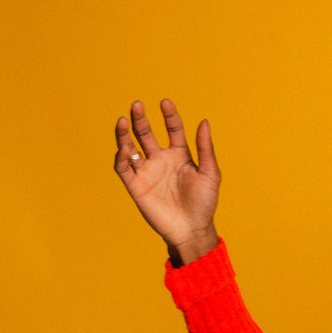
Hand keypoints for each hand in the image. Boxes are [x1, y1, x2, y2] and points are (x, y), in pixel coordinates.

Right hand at [113, 99, 219, 264]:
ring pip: (130, 148)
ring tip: (122, 120)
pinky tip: (125, 149)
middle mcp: (161, 160)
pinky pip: (124, 169)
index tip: (165, 102)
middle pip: (146, 134)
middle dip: (140, 119)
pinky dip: (121, 158)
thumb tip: (204, 121)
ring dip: (124, 134)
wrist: (192, 229)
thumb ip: (205, 148)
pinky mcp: (136, 186)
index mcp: (180, 155)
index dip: (169, 116)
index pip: (172, 129)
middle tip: (137, 104)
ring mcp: (147, 172)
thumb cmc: (205, 203)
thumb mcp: (210, 173)